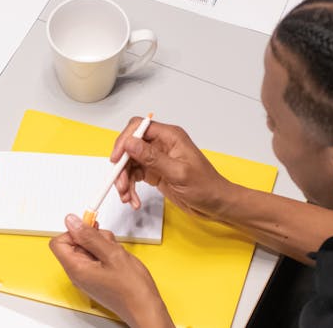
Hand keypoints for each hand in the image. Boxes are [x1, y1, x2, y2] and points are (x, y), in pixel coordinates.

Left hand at [49, 214, 171, 327]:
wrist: (145, 310)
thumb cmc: (132, 290)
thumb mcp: (112, 254)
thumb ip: (90, 236)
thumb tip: (71, 222)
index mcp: (76, 269)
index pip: (59, 242)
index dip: (73, 232)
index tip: (89, 228)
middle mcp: (78, 274)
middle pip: (75, 244)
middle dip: (92, 238)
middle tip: (109, 244)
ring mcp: (88, 276)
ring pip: (88, 249)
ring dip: (103, 245)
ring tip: (117, 254)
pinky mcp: (97, 277)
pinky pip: (97, 258)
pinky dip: (107, 253)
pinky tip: (119, 259)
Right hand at [112, 117, 234, 218]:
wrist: (216, 204)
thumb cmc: (206, 187)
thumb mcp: (178, 173)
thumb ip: (152, 157)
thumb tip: (130, 143)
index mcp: (170, 137)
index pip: (138, 128)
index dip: (124, 141)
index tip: (117, 159)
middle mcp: (161, 144)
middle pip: (130, 147)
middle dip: (122, 166)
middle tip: (120, 184)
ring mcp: (157, 158)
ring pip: (129, 163)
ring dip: (124, 180)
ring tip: (127, 197)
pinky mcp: (154, 172)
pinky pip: (134, 175)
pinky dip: (130, 187)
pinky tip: (133, 199)